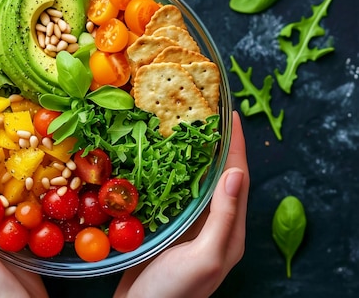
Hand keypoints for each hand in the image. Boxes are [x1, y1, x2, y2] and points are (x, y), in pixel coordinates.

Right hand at [114, 111, 249, 297]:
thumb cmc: (174, 291)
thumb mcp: (205, 256)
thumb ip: (223, 217)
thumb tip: (236, 172)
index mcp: (229, 230)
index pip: (238, 179)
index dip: (236, 146)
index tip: (232, 115)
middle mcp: (213, 225)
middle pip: (219, 176)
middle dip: (216, 144)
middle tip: (206, 114)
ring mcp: (189, 227)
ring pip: (195, 182)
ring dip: (192, 155)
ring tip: (183, 128)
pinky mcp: (167, 228)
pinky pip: (172, 193)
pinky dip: (169, 172)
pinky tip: (157, 160)